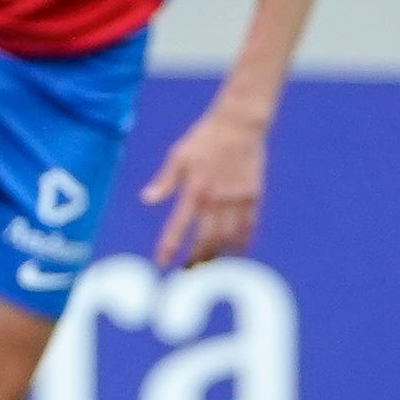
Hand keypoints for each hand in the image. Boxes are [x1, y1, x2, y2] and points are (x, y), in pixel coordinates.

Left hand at [144, 98, 268, 266]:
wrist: (239, 126)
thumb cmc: (205, 139)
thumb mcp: (178, 156)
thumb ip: (164, 181)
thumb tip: (146, 199)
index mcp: (194, 191)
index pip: (178, 227)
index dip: (169, 247)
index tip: (161, 263)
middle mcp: (216, 200)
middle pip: (206, 240)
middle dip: (196, 260)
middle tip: (188, 273)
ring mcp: (237, 200)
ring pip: (228, 238)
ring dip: (218, 256)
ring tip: (210, 268)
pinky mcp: (253, 197)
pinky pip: (249, 227)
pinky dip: (243, 242)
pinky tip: (237, 252)